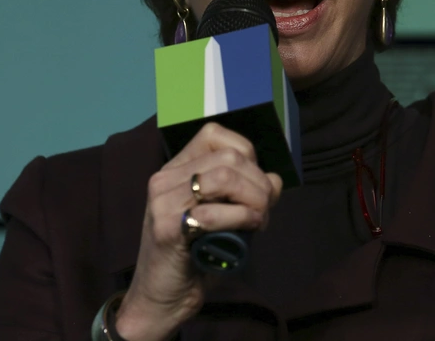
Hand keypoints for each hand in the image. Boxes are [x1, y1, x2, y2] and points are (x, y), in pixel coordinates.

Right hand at [115, 123, 282, 340]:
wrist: (160, 299)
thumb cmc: (196, 257)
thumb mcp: (227, 217)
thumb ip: (248, 194)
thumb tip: (274, 179)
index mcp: (177, 169)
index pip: (216, 135)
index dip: (247, 155)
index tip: (255, 184)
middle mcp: (165, 178)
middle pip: (230, 157)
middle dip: (259, 184)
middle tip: (264, 212)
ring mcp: (162, 201)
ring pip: (224, 177)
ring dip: (254, 200)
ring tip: (258, 221)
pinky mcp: (165, 227)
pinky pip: (212, 213)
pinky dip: (240, 218)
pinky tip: (247, 230)